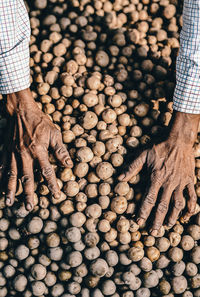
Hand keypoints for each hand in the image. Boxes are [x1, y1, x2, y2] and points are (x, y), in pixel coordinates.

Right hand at [1, 89, 72, 210]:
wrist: (21, 111)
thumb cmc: (40, 122)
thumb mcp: (54, 133)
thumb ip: (60, 150)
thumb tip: (69, 164)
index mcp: (38, 150)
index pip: (47, 171)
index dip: (52, 184)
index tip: (56, 195)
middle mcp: (24, 154)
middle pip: (26, 178)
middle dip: (28, 193)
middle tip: (29, 207)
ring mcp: (13, 153)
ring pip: (11, 175)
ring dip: (10, 189)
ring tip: (10, 202)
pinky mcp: (6, 151)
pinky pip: (2, 166)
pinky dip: (1, 177)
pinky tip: (0, 187)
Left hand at [119, 112, 198, 235]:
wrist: (179, 140)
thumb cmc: (159, 148)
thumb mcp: (143, 155)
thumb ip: (132, 168)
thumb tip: (119, 179)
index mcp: (156, 178)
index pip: (149, 199)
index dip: (143, 212)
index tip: (138, 223)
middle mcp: (169, 183)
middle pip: (163, 206)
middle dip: (157, 221)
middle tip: (153, 233)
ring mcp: (180, 183)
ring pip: (178, 204)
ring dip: (173, 217)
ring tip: (167, 226)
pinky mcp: (189, 181)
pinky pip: (192, 196)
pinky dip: (191, 207)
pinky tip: (187, 215)